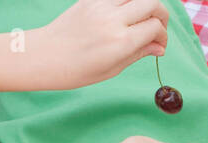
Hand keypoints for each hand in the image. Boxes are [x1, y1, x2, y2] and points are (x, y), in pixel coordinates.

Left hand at [37, 0, 168, 89]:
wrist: (44, 56)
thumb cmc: (76, 70)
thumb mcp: (112, 69)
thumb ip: (138, 53)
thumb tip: (159, 47)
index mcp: (120, 42)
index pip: (155, 27)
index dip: (163, 36)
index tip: (159, 45)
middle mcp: (113, 20)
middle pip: (152, 3)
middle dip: (161, 15)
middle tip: (157, 27)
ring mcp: (101, 5)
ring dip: (145, 4)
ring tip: (142, 17)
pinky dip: (126, 1)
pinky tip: (123, 14)